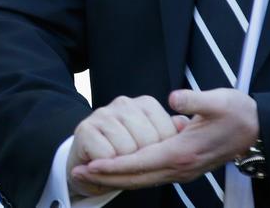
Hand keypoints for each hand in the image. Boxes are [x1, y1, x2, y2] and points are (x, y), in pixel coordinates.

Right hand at [67, 94, 185, 196]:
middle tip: (131, 159)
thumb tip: (184, 126)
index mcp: (145, 103)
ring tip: (117, 160)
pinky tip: (101, 162)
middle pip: (147, 142)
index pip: (166, 131)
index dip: (162, 152)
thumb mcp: (151, 138)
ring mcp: (104, 114)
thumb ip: (170, 131)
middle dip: (142, 159)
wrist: (89, 161)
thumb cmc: (126, 149)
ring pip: (127, 150)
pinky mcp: (85, 129)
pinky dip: (106, 166)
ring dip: (123, 163)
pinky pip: (106, 157)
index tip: (151, 155)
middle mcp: (124, 103)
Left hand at [71, 88, 259, 190]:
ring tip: (91, 172)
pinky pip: (151, 174)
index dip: (113, 165)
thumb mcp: (219, 100)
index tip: (89, 165)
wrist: (258, 130)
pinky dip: (132, 173)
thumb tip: (173, 98)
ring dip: (116, 177)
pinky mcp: (185, 166)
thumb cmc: (238, 113)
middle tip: (77, 173)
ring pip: (142, 179)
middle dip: (105, 177)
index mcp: (183, 152)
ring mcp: (182, 170)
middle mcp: (180, 167)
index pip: (140, 162)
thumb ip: (194, 100)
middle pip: (135, 177)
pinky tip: (120, 167)